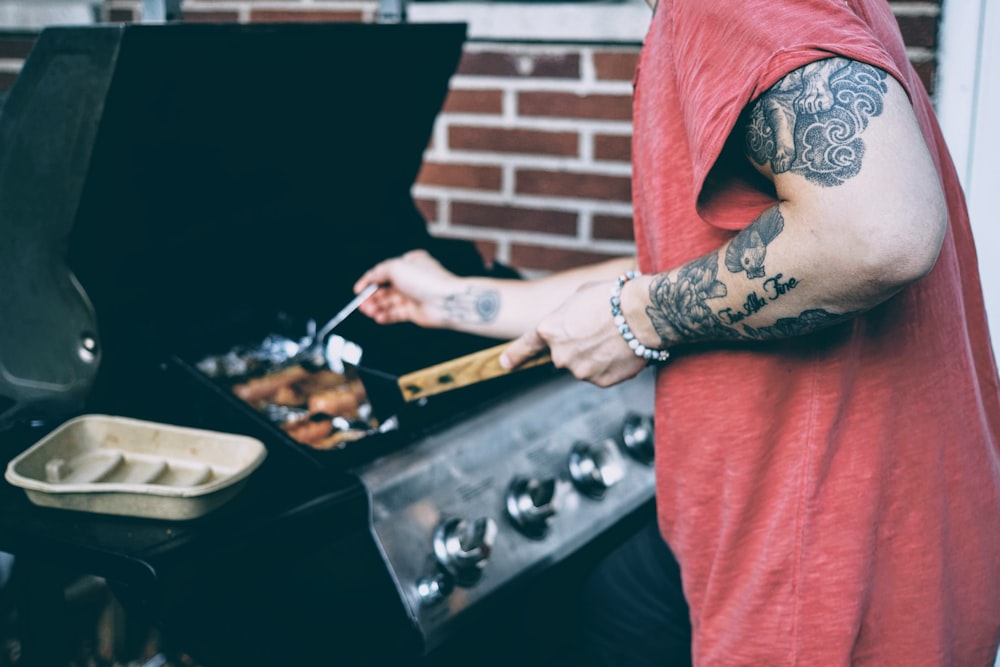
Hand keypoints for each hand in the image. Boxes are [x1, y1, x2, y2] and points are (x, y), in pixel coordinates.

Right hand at [353, 250, 458, 327]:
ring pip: (389, 302)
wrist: (445, 301)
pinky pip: (396, 314)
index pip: (384, 271)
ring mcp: (413, 296)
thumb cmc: (426, 280)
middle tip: (361, 304)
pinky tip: (378, 317)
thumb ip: (378, 272)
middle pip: (385, 288)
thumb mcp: (395, 267)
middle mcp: (411, 279)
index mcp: (409, 263)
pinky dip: (386, 316)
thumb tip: (369, 278)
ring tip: (368, 311)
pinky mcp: (414, 311)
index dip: (369, 280)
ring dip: (376, 307)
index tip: (358, 289)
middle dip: (371, 296)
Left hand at [500, 280, 646, 386]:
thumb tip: (568, 328)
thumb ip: (565, 317)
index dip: (515, 355)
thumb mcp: (578, 298)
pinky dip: (611, 367)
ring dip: (596, 357)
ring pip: (584, 367)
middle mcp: (560, 355)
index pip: (527, 346)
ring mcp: (580, 371)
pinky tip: (622, 351)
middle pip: (564, 356)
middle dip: (577, 347)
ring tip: (615, 339)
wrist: (641, 314)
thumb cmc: (611, 298)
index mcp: (550, 330)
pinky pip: (603, 376)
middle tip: (599, 331)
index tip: (505, 363)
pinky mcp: (601, 382)